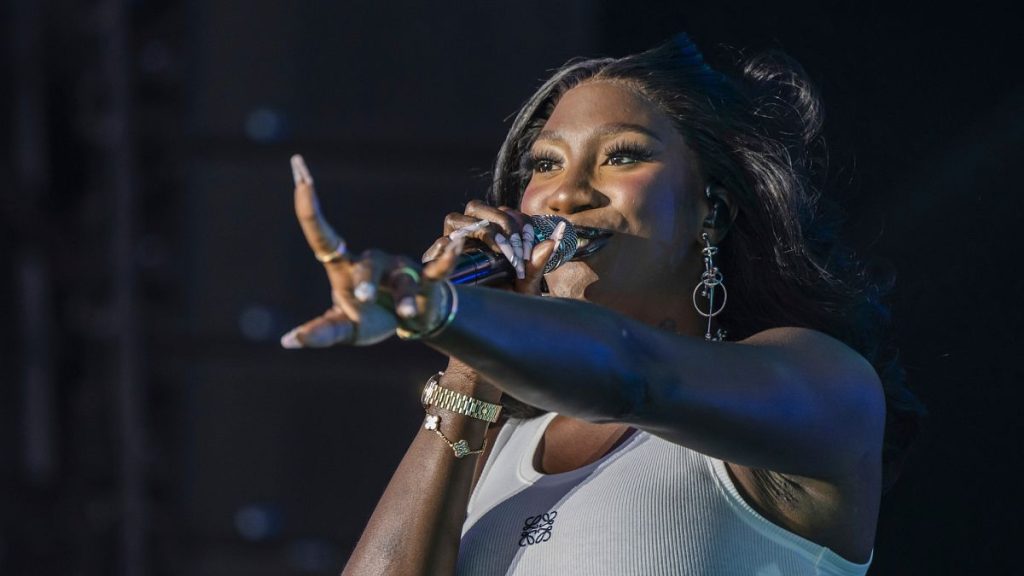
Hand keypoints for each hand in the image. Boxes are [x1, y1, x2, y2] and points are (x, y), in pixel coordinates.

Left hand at [280, 155, 465, 347]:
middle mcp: (372, 262)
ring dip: (404, 298)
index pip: (323, 237)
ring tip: (406, 315)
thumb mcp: (344, 329)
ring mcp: (400, 269)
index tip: (300, 178)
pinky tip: (453, 245)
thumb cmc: (371, 319)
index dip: (310, 210)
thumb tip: (288, 341)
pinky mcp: (427, 280)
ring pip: (402, 280)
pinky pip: (438, 269)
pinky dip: (446, 258)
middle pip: (367, 266)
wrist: (410, 321)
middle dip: (366, 281)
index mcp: (346, 269)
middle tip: (362, 299)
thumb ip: (320, 332)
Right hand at [421, 200, 565, 295]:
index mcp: (493, 234)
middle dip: (500, 222)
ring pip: (456, 219)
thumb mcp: (527, 284)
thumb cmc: (508, 301)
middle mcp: (470, 235)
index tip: (527, 248)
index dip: (518, 224)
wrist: (488, 325)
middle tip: (514, 248)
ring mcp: (451, 246)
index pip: (503, 212)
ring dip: (479, 230)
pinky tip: (468, 255)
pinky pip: (439, 244)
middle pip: (477, 208)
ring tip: (498, 251)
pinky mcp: (435, 261)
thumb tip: (551, 242)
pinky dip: (450, 246)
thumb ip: (537, 263)